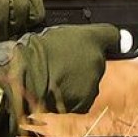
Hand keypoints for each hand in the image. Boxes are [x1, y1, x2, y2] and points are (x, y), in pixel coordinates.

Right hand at [0, 24, 118, 116]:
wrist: (25, 77)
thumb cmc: (33, 52)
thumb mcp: (55, 34)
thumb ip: (76, 38)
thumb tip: (86, 42)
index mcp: (91, 38)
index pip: (112, 35)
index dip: (110, 40)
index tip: (110, 43)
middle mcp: (98, 59)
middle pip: (97, 63)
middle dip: (84, 66)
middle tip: (63, 64)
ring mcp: (93, 82)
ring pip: (89, 83)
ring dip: (77, 83)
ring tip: (56, 79)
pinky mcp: (84, 103)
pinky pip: (81, 101)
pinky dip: (71, 99)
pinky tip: (55, 92)